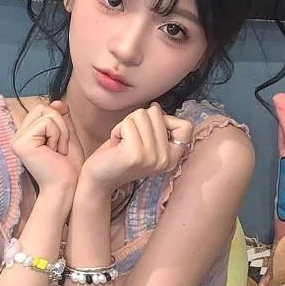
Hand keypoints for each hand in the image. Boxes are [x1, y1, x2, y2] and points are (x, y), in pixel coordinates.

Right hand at [10, 100, 86, 197]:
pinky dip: (58, 136)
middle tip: (60, 149)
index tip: (60, 146)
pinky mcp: (21, 143)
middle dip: (61, 126)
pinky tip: (54, 153)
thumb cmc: (68, 167)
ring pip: (47, 114)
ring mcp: (17, 140)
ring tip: (57, 152)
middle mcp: (17, 137)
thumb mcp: (67, 137)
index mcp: (26, 135)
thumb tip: (56, 101)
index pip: (43, 110)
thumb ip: (61, 118)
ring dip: (61, 133)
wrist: (67, 187)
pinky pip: (47, 123)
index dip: (59, 123)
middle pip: (44, 108)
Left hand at [78, 103, 192, 193]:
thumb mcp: (145, 141)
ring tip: (122, 142)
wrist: (99, 178)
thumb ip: (156, 126)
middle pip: (157, 113)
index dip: (166, 120)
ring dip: (126, 125)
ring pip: (141, 115)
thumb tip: (155, 107)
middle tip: (129, 139)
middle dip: (138, 120)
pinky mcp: (136, 154)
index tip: (149, 132)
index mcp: (172, 157)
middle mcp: (166, 159)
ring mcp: (152, 157)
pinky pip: (128, 123)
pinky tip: (116, 145)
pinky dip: (117, 129)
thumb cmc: (119, 155)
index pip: (185, 126)